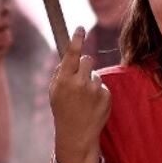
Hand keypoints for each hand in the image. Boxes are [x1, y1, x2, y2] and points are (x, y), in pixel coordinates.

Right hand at [50, 27, 109, 162]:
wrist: (77, 134)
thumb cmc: (63, 110)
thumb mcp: (55, 92)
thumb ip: (61, 73)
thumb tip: (69, 56)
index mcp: (64, 80)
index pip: (72, 54)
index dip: (76, 40)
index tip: (81, 28)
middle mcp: (80, 83)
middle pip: (88, 59)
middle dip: (85, 65)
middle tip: (80, 77)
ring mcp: (94, 90)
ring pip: (96, 74)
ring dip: (91, 82)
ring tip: (84, 99)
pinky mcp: (106, 96)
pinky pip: (102, 86)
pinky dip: (98, 93)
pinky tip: (92, 105)